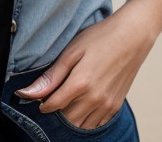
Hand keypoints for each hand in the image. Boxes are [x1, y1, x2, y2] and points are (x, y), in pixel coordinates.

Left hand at [16, 0, 161, 129]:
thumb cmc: (101, 38)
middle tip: (54, 95)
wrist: (132, 36)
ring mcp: (107, 105)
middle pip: (66, 118)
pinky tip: (83, 102)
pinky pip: (96, 123)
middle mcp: (95, 99)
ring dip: (71, 116)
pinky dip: (86, 118)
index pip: (53, 105)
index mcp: (81, 83)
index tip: (39, 96)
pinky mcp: (116, 106)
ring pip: (81, 125)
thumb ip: (52, 75)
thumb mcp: (72, 51)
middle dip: (56, 110)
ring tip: (69, 98)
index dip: (42, 102)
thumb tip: (29, 93)